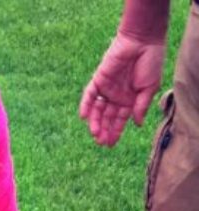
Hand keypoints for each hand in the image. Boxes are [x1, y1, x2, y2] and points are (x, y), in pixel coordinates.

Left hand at [80, 31, 165, 146]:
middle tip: (101, 143)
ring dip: (95, 121)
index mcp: (130, 98)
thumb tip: (137, 124)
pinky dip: (85, 105)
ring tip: (94, 134)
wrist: (142, 42)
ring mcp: (106, 88)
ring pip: (97, 109)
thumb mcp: (149, 87)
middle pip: (107, 117)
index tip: (111, 145)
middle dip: (104, 130)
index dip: (116, 131)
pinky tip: (83, 117)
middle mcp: (116, 95)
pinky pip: (89, 94)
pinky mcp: (98, 79)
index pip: (120, 119)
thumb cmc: (150, 62)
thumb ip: (141, 106)